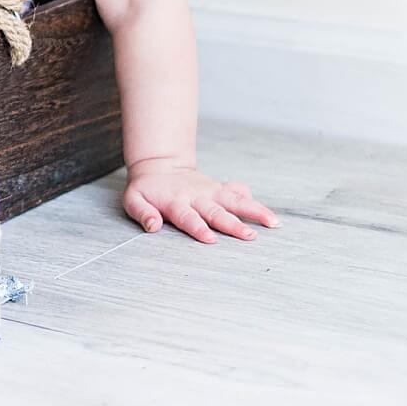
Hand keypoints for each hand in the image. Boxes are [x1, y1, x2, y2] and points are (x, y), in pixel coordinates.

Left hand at [122, 155, 279, 243]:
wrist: (159, 166)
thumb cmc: (146, 189)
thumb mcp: (134, 200)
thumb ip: (142, 213)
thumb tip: (152, 226)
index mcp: (175, 202)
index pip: (188, 217)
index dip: (198, 228)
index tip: (211, 239)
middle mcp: (197, 197)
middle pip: (216, 212)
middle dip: (233, 225)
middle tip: (250, 236)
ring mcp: (210, 192)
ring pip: (234, 201)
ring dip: (253, 211)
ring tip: (272, 223)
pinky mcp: (219, 189)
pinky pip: (237, 192)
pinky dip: (251, 200)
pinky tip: (267, 213)